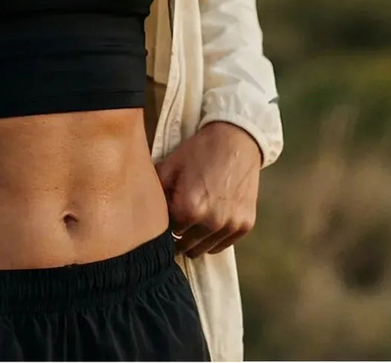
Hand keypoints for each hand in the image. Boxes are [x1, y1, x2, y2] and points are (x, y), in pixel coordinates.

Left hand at [154, 121, 261, 257]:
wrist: (236, 140)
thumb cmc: (200, 151)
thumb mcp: (169, 167)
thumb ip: (155, 194)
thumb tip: (144, 217)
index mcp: (189, 208)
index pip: (166, 233)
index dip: (163, 224)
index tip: (164, 216)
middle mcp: (212, 222)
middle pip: (184, 246)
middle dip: (178, 235)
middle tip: (177, 219)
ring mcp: (231, 225)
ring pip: (203, 250)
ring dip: (195, 239)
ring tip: (193, 219)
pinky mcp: (245, 225)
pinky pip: (222, 245)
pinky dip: (213, 238)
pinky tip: (208, 221)